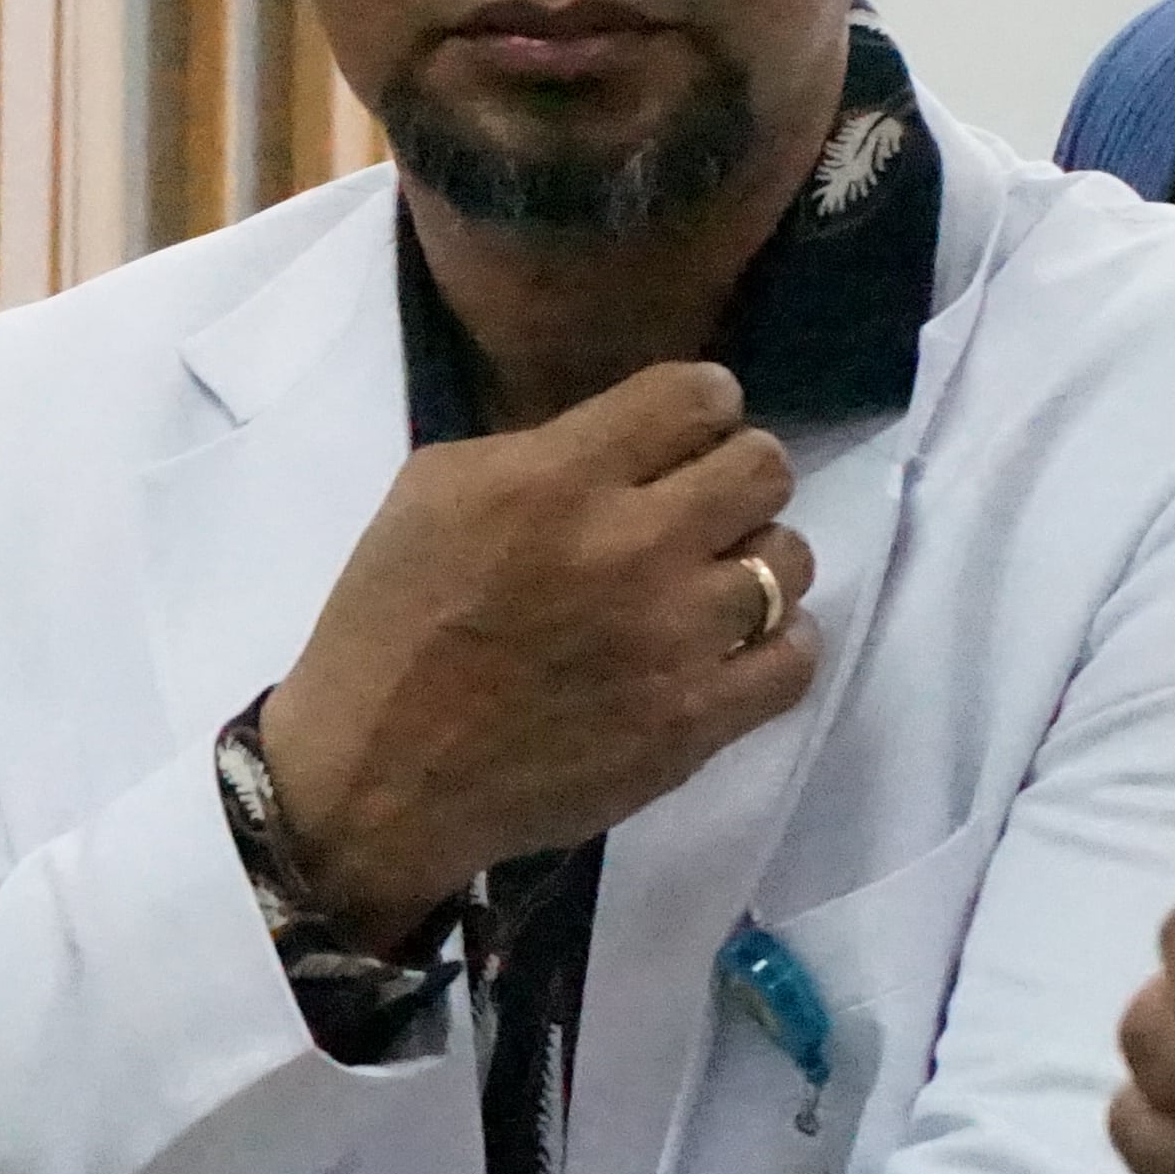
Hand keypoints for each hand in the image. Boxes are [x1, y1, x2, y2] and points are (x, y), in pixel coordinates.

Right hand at [257, 361, 820, 949]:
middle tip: (693, 514)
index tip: (676, 440)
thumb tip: (627, 445)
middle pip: (765, 467)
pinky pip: (797, 656)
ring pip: (789, 560)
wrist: (377, 779)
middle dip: (733, 479)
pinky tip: (726, 651)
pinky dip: (772, 646)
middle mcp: (631, 545)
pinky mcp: (697, 720)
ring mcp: (675, 637)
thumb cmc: (386, 629)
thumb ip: (536, 451)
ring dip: (750, 565)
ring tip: (702, 591)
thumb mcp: (427, 497)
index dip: (698, 408)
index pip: (698, 394)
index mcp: (554, 479)